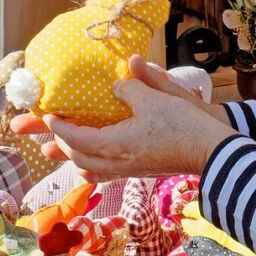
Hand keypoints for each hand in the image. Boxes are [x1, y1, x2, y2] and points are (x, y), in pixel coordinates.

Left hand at [10, 55, 235, 180]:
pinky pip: (106, 174)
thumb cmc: (183, 122)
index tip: (46, 117)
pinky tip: (92, 164)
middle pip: (78, 157)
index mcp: (116, 143)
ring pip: (90, 169)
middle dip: (59, 145)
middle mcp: (118, 161)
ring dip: (73, 158)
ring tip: (61, 150)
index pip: (76, 137)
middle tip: (44, 135)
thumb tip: (117, 81)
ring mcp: (129, 169)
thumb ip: (133, 85)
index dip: (58, 128)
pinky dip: (92, 168)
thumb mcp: (157, 95)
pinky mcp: (141, 170)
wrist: (211, 149)